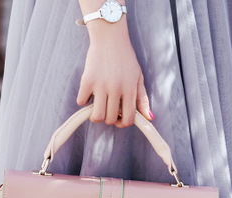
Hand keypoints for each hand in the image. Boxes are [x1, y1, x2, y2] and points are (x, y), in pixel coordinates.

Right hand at [75, 3, 151, 127]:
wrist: (110, 38)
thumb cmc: (126, 59)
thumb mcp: (138, 78)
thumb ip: (142, 99)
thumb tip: (149, 118)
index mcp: (130, 90)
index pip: (128, 119)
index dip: (123, 124)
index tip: (119, 120)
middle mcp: (116, 89)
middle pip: (110, 119)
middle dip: (110, 118)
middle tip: (109, 109)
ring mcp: (100, 85)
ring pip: (97, 116)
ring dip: (96, 115)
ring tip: (99, 106)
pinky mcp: (87, 80)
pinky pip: (81, 101)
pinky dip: (84, 101)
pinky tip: (89, 93)